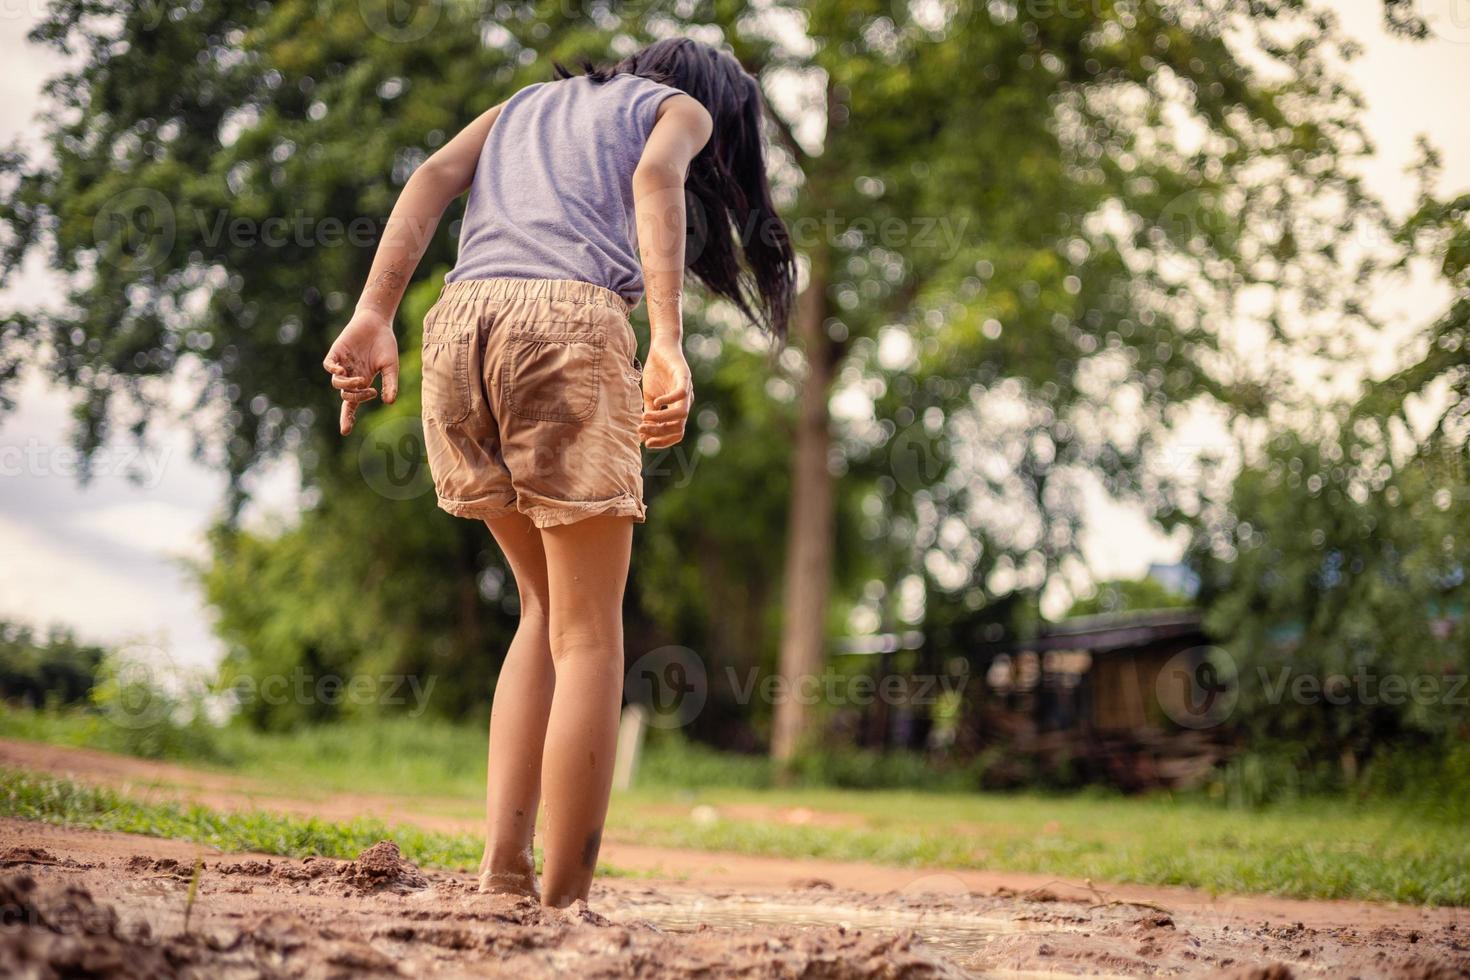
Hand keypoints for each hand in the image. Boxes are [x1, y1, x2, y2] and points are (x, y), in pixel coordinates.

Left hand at [322, 310, 399, 435]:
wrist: (377, 322)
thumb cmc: (385, 345)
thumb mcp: (391, 367)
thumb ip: (390, 384)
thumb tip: (389, 402)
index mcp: (362, 383)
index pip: (352, 405)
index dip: (348, 418)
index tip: (345, 431)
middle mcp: (350, 376)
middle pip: (346, 396)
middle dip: (357, 397)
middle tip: (370, 389)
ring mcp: (342, 365)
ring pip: (337, 383)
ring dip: (348, 386)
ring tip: (360, 380)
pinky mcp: (336, 353)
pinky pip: (329, 367)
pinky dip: (334, 372)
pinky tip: (342, 372)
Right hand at [638, 337, 692, 449]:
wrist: (661, 347)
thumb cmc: (656, 373)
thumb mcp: (649, 397)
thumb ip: (650, 415)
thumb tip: (642, 437)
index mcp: (677, 409)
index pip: (676, 433)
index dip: (663, 441)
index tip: (646, 443)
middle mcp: (685, 403)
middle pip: (679, 428)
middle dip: (660, 432)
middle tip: (641, 429)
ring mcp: (686, 390)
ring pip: (681, 414)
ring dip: (662, 419)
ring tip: (645, 417)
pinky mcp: (684, 376)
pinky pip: (681, 393)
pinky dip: (669, 400)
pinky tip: (656, 401)